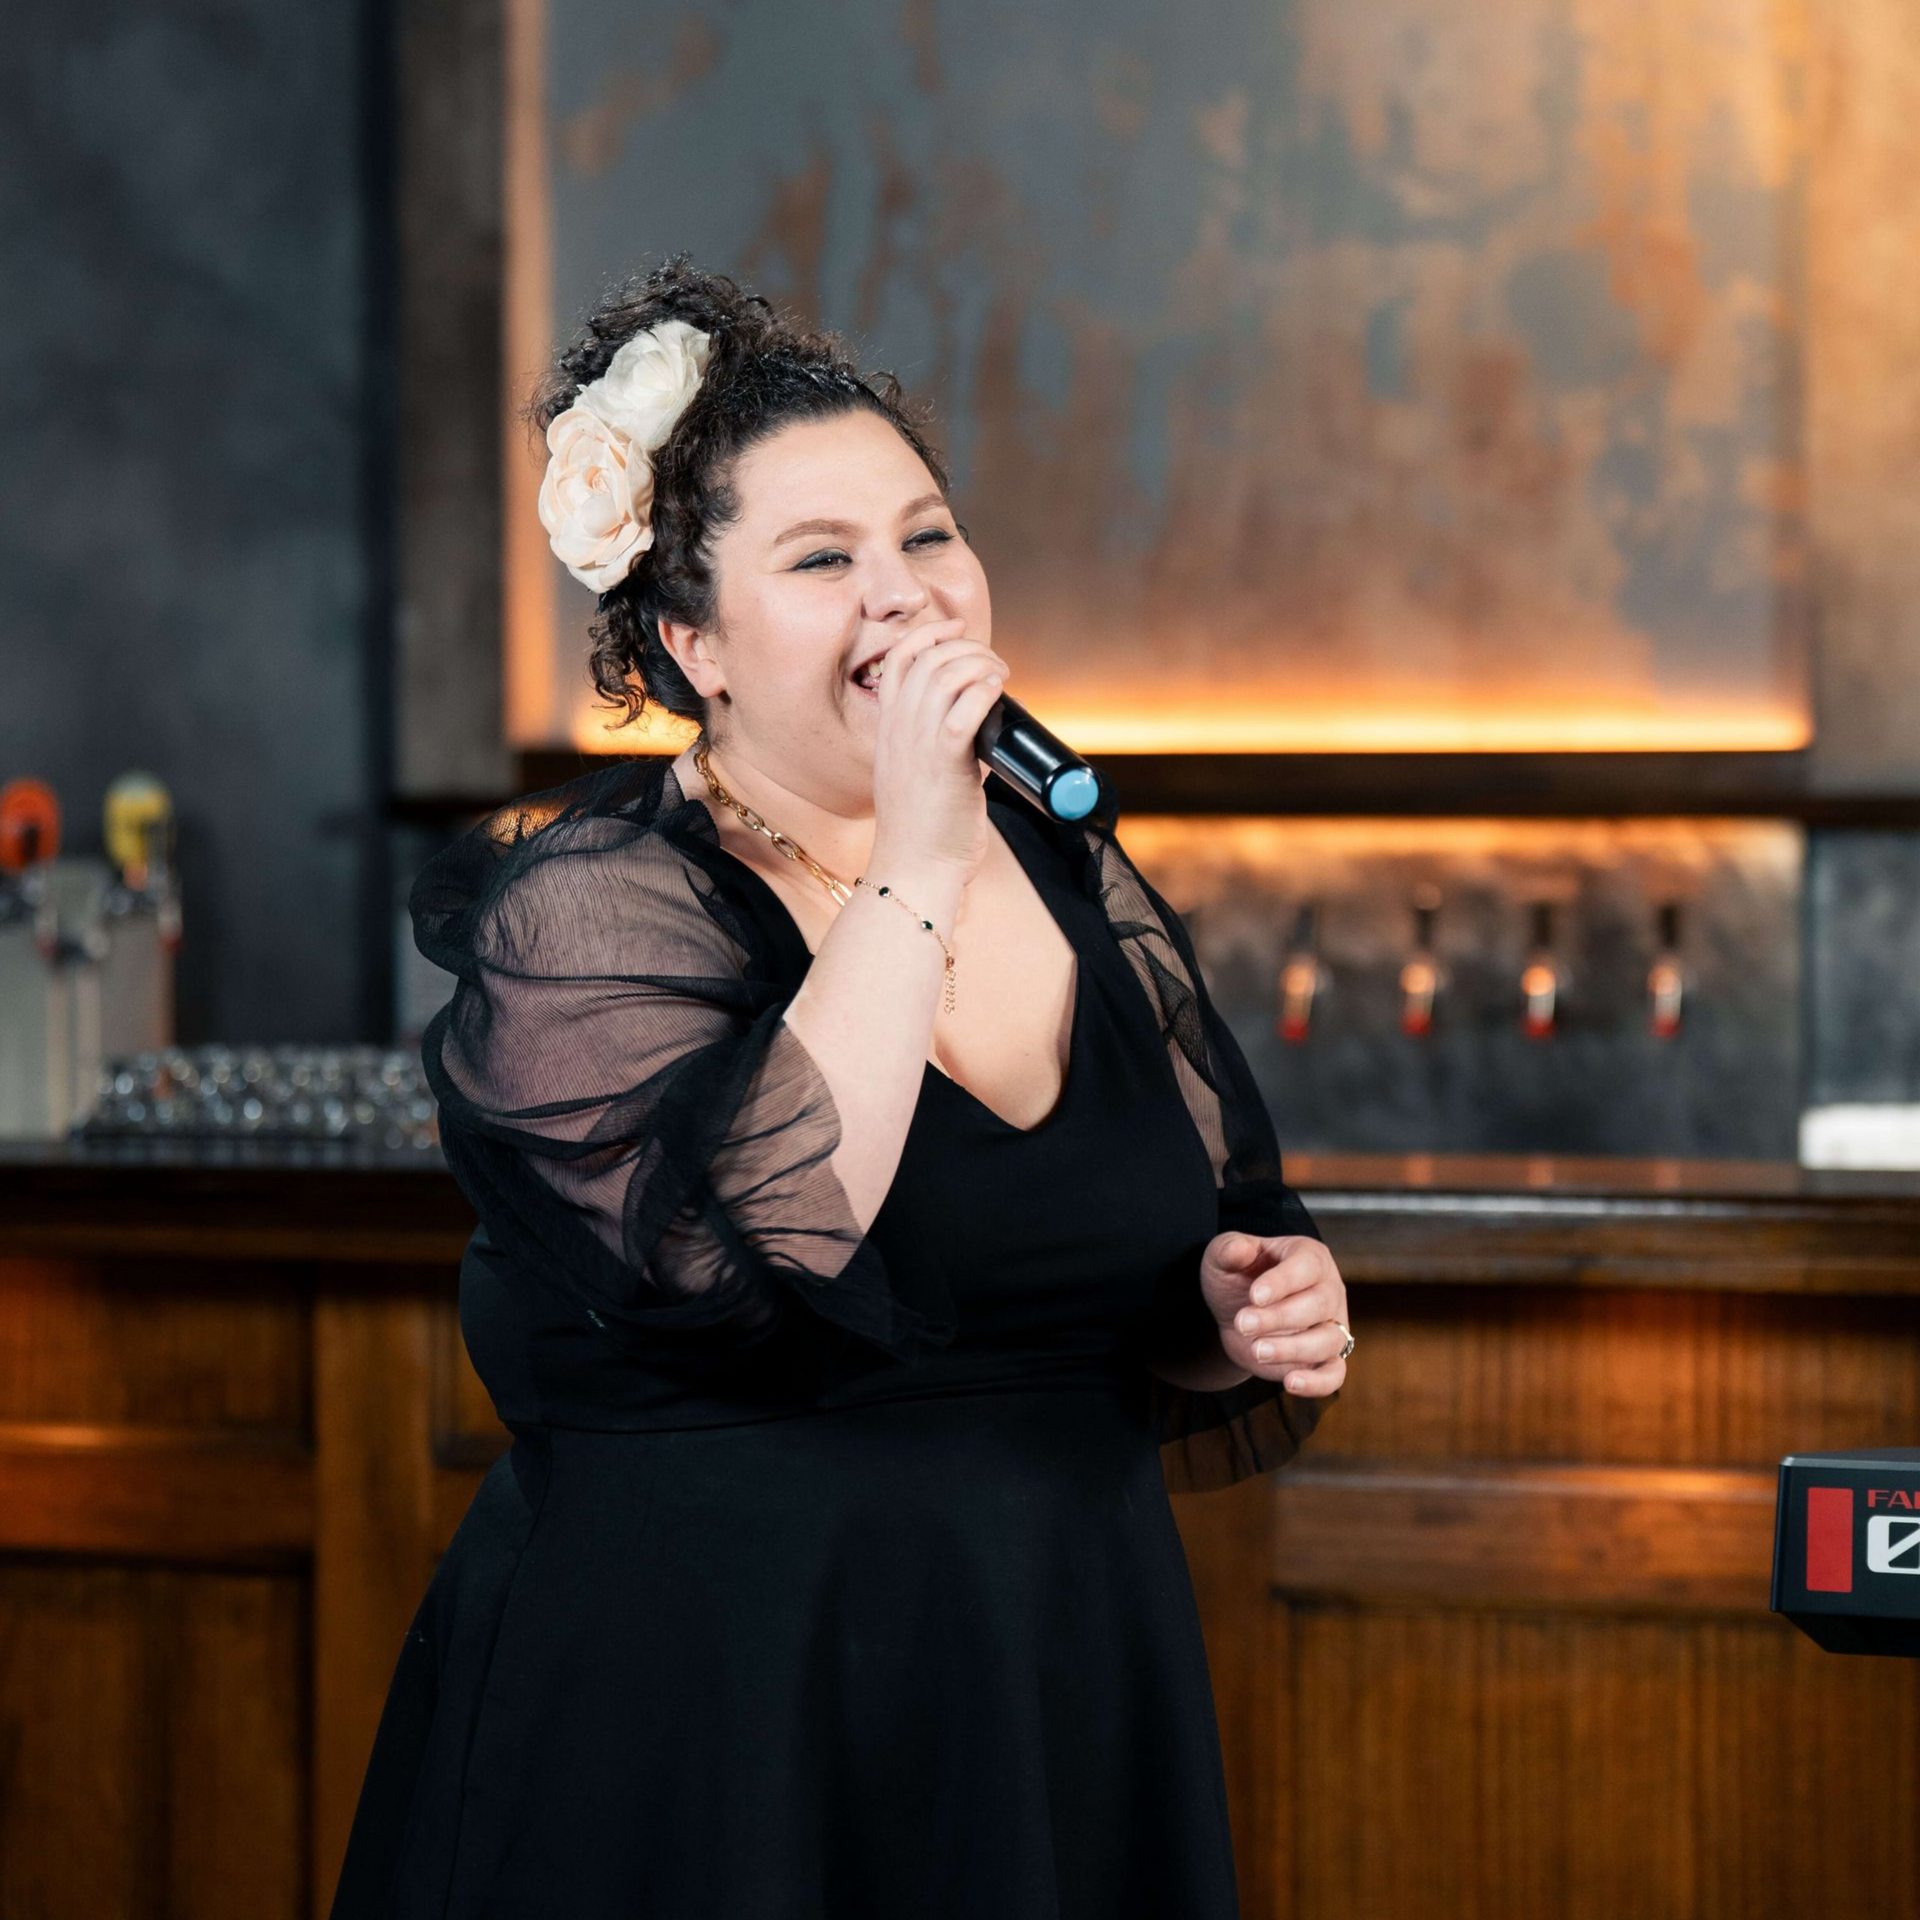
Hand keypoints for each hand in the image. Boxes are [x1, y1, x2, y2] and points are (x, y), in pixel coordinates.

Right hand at [870, 617, 1011, 881]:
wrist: (916, 869)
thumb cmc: (924, 831)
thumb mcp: (917, 776)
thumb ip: (938, 749)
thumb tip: (980, 734)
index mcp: (889, 729)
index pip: (900, 659)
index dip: (930, 633)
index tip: (958, 628)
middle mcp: (899, 729)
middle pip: (930, 659)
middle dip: (969, 648)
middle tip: (996, 665)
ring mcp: (918, 744)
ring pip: (947, 675)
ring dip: (981, 665)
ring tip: (1001, 676)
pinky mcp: (946, 762)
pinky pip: (965, 708)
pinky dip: (985, 691)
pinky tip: (998, 693)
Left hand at [1197, 1231, 1349, 1394]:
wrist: (1236, 1313)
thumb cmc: (1237, 1277)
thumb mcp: (1223, 1257)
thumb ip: (1229, 1249)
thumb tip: (1238, 1249)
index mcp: (1309, 1257)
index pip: (1306, 1266)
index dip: (1282, 1282)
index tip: (1254, 1297)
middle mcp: (1329, 1290)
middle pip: (1318, 1304)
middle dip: (1279, 1317)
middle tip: (1242, 1323)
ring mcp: (1331, 1326)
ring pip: (1328, 1340)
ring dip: (1293, 1349)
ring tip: (1257, 1350)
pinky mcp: (1324, 1358)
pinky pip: (1334, 1374)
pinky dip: (1318, 1383)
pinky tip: (1290, 1383)